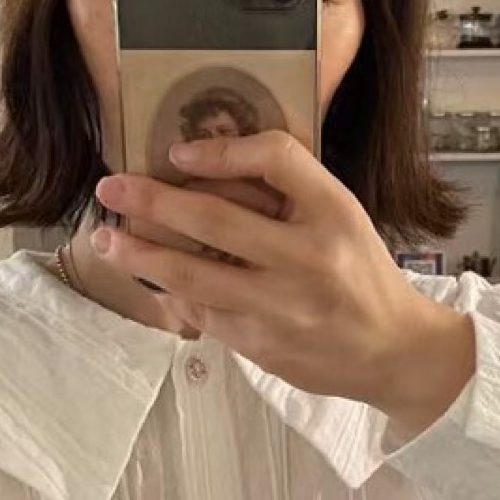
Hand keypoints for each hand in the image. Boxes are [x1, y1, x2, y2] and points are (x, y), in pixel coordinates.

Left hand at [93, 132, 476, 438]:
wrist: (393, 350)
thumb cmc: (360, 273)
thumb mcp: (341, 215)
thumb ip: (289, 190)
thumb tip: (206, 165)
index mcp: (334, 212)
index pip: (275, 158)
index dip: (220, 149)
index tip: (179, 152)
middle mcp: (309, 257)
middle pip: (215, 217)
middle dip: (152, 201)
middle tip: (110, 188)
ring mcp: (281, 306)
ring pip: (193, 274)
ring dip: (141, 255)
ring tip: (106, 240)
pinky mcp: (262, 345)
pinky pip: (201, 312)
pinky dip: (171, 292)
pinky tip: (150, 279)